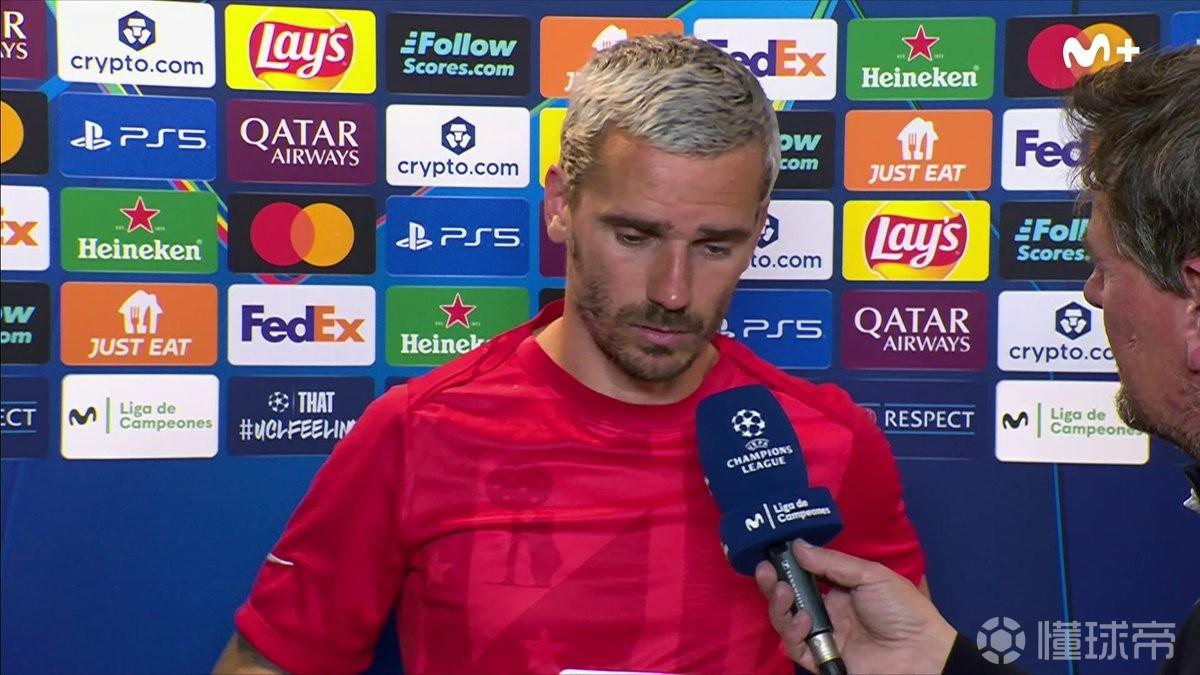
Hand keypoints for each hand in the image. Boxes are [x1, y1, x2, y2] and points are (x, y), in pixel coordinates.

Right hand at [755, 541, 956, 674]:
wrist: (922, 652)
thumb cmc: (902, 609)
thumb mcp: (870, 576)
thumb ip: (832, 563)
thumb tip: (796, 545)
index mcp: (840, 590)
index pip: (805, 576)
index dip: (788, 566)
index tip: (773, 552)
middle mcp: (828, 613)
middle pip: (790, 599)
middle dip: (773, 584)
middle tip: (765, 570)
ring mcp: (825, 637)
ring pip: (786, 622)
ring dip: (779, 606)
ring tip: (783, 592)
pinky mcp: (823, 660)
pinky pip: (797, 648)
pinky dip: (793, 633)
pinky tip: (803, 620)